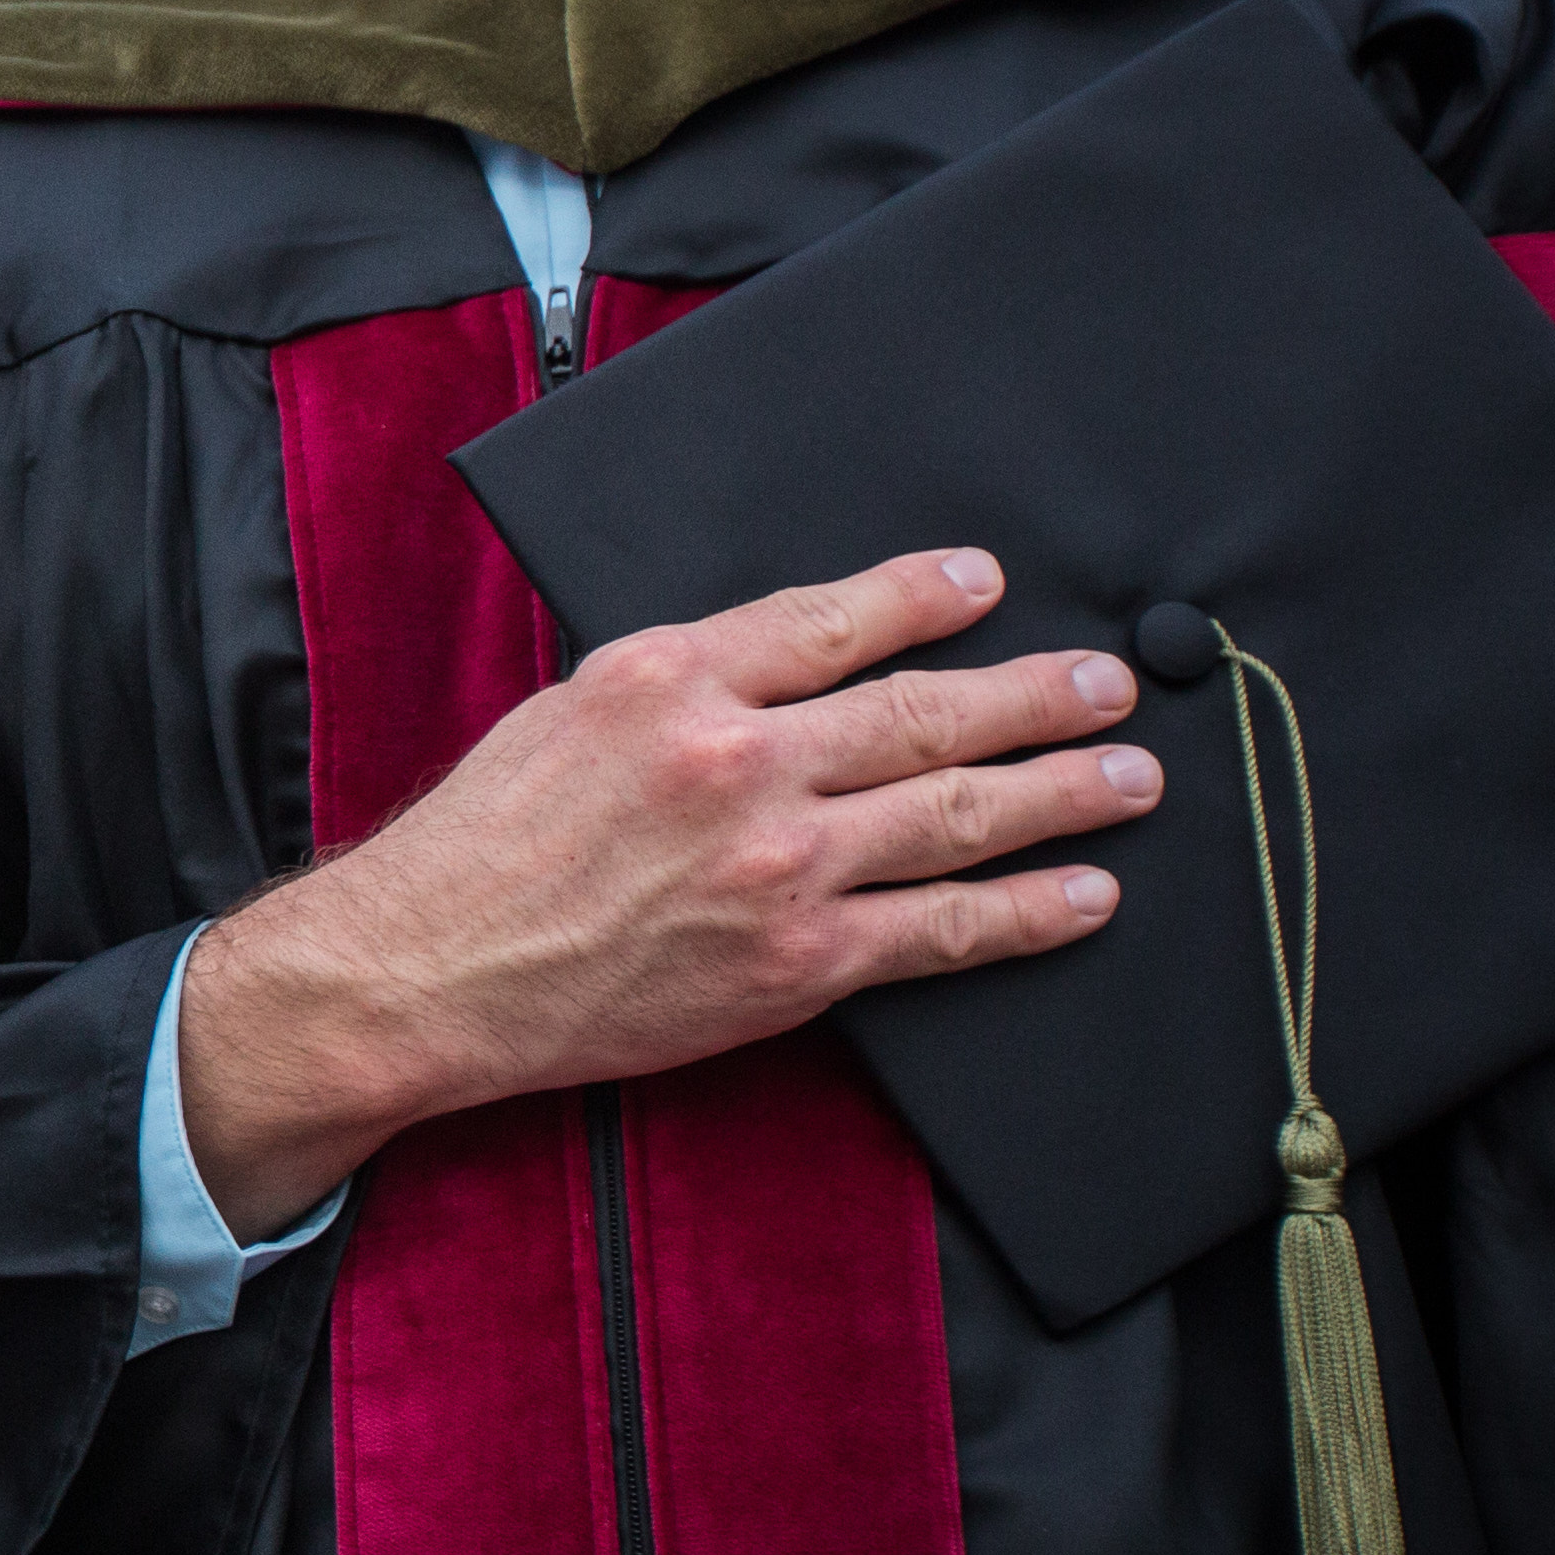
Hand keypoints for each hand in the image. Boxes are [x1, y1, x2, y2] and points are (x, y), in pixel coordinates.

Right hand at [176, 548, 1155, 1236]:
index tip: (984, 584)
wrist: (427, 970)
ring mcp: (776, 862)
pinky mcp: (797, 961)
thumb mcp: (560, 716)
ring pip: (954, 813)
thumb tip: (778, 671)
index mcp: (668, 679)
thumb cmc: (478, 847)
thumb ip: (674, 689)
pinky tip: (1085, 892)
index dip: (921, 598)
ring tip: (1127, 776)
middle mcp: (735, 758)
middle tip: (1107, 685)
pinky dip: (1026, 910)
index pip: (829, 622)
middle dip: (1032, 696)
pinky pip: (941, 930)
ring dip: (1059, 791)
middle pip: (921, 712)